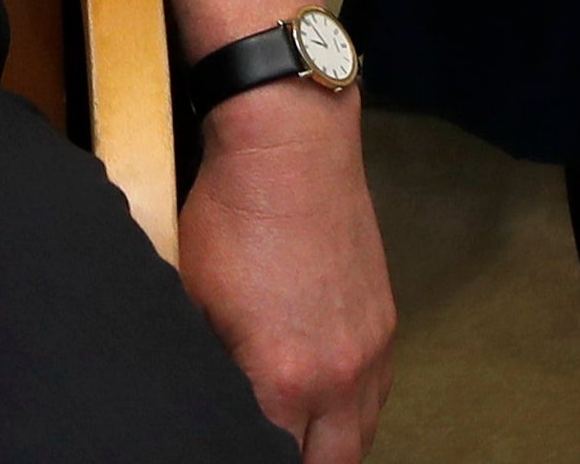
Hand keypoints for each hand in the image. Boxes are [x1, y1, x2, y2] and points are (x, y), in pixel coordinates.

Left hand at [182, 92, 394, 460]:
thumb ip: (209, 365)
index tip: (237, 445)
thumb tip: (211, 393)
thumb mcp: (193, 297)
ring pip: (361, 434)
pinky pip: (377, 393)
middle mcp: (339, 375)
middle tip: (269, 447)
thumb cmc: (235, 212)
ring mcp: (371, 349)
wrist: (290, 146)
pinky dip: (355, 409)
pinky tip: (328, 399)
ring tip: (299, 438)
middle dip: (300, 463)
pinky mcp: (386, 322)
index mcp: (283, 378)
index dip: (250, 454)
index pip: (272, 456)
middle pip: (330, 463)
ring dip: (332, 445)